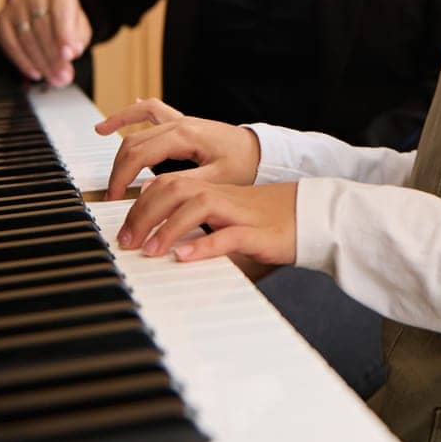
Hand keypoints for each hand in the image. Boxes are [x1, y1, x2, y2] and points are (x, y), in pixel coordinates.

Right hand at [0, 0, 90, 86]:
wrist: (45, 8)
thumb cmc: (65, 19)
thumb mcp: (79, 26)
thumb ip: (77, 38)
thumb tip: (71, 52)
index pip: (60, 11)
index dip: (64, 35)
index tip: (69, 56)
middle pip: (42, 27)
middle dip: (53, 56)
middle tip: (63, 76)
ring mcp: (15, 4)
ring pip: (25, 36)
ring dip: (40, 62)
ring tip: (53, 78)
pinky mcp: (1, 18)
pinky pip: (10, 43)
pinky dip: (22, 61)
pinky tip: (35, 72)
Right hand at [96, 98, 261, 194]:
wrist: (262, 153)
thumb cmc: (245, 166)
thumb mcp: (216, 180)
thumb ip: (181, 183)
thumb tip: (146, 189)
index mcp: (186, 135)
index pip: (140, 154)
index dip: (122, 177)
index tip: (115, 199)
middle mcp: (180, 123)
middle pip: (135, 141)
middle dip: (118, 167)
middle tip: (112, 193)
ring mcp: (181, 121)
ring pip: (140, 124)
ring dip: (119, 133)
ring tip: (100, 136)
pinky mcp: (183, 124)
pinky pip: (152, 111)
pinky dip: (132, 113)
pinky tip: (118, 120)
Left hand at [117, 176, 296, 265]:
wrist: (316, 215)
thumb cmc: (273, 221)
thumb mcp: (233, 222)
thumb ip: (205, 228)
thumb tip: (173, 245)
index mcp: (215, 192)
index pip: (169, 185)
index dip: (141, 204)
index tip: (124, 230)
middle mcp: (224, 197)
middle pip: (175, 189)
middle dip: (144, 214)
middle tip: (127, 242)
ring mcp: (241, 213)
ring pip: (197, 205)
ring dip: (168, 228)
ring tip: (149, 250)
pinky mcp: (259, 233)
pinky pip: (228, 236)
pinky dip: (204, 245)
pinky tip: (184, 256)